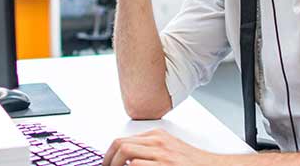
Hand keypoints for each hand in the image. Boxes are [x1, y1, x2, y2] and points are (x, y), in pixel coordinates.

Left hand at [103, 129, 224, 165]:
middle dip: (107, 160)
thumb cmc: (192, 162)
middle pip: (121, 144)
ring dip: (115, 165)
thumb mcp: (169, 149)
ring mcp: (161, 154)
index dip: (109, 153)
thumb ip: (150, 149)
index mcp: (157, 136)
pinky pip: (137, 165)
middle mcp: (158, 142)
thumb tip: (128, 160)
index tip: (107, 163)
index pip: (123, 139)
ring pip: (126, 152)